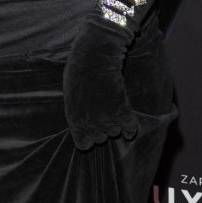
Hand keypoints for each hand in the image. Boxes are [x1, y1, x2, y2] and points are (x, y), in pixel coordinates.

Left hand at [63, 21, 138, 149]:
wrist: (96, 58)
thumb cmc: (79, 71)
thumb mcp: (70, 95)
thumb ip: (77, 112)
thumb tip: (84, 121)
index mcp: (74, 121)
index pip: (84, 144)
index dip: (89, 136)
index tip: (92, 128)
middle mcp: (90, 124)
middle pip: (101, 138)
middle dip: (102, 127)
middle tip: (103, 110)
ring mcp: (107, 120)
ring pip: (115, 132)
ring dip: (116, 123)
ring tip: (113, 106)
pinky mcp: (123, 113)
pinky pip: (130, 128)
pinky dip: (131, 125)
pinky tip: (128, 116)